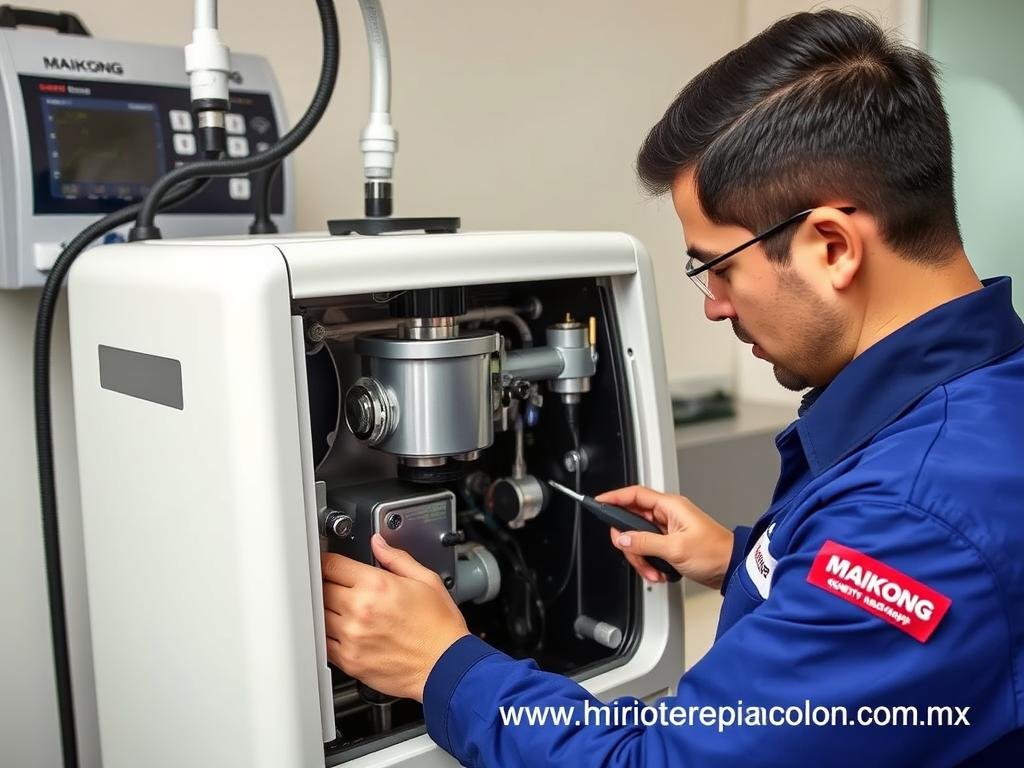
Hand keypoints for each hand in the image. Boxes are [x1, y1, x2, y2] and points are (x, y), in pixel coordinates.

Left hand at [321, 534, 468, 701]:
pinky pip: (323, 643)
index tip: (328, 562)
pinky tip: (339, 629)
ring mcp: (352, 637)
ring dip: (323, 608)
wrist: (447, 666)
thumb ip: (397, 558)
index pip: (332, 565)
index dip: (326, 560)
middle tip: (333, 584)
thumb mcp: (426, 580)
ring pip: (318, 615)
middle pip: (320, 588)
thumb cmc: (440, 626)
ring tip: (337, 607)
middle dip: (324, 583)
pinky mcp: (350, 660)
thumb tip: (378, 544)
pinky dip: (325, 634)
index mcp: (377, 586)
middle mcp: (360, 610)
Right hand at [596, 485, 733, 589]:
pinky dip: (649, 563)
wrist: (732, 568)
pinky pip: (648, 549)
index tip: (598, 502)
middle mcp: (667, 515)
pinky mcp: (669, 543)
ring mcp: (667, 529)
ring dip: (641, 558)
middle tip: (635, 555)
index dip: (614, 497)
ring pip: (638, 539)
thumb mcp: (675, 548)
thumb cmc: (714, 552)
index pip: (634, 495)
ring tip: (653, 571)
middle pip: (631, 521)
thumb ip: (645, 542)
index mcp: (669, 506)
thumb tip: (623, 538)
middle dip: (630, 543)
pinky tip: (659, 572)